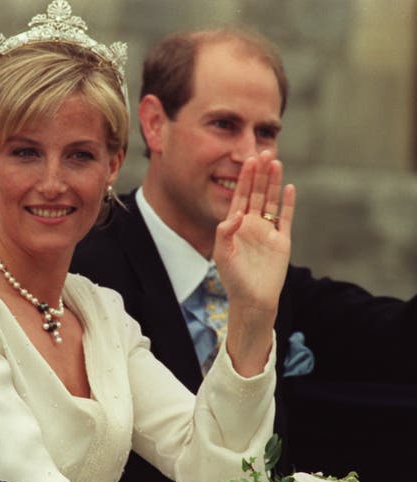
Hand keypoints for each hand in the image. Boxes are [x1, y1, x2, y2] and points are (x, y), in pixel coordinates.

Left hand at [213, 150, 295, 375]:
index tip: (248, 160)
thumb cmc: (234, 279)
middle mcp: (252, 225)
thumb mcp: (223, 254)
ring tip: (276, 162)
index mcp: (236, 226)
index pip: (241, 196)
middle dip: (260, 174)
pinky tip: (289, 187)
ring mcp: (268, 231)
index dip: (245, 179)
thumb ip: (225, 232)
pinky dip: (288, 203)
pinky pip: (286, 218)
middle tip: (264, 152)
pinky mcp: (282, 240)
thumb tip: (237, 214)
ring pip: (272, 201)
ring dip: (274, 182)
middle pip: (258, 193)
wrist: (253, 299)